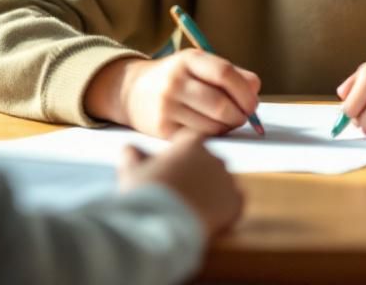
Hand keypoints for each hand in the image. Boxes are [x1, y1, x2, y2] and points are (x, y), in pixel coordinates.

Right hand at [85, 52, 260, 138]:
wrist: (132, 91)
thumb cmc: (177, 78)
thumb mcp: (199, 66)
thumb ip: (231, 74)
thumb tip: (254, 88)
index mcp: (189, 60)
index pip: (225, 73)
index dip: (244, 91)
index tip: (253, 102)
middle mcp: (175, 82)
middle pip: (220, 104)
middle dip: (240, 114)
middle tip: (244, 117)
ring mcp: (167, 106)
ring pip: (211, 125)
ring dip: (227, 127)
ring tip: (228, 122)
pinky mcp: (162, 129)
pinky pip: (198, 137)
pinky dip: (211, 136)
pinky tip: (210, 128)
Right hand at [117, 132, 243, 235]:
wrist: (160, 224)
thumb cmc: (145, 193)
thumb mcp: (130, 169)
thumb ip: (132, 154)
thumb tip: (130, 149)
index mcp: (191, 143)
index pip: (191, 143)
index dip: (179, 157)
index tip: (170, 170)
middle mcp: (214, 156)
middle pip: (207, 163)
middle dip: (196, 176)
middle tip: (179, 193)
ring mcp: (227, 179)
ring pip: (221, 182)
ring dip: (210, 192)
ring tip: (191, 208)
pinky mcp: (235, 203)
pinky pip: (234, 202)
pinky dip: (223, 209)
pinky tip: (207, 217)